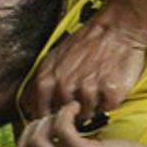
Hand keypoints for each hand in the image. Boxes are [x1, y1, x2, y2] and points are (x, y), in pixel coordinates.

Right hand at [16, 102, 146, 146]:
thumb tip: (36, 141)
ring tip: (62, 114)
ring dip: (47, 120)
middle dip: (33, 128)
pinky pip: (61, 130)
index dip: (21, 143)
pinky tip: (75, 108)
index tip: (35, 129)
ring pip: (37, 142)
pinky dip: (64, 113)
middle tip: (50, 118)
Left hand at [23, 8, 146, 120]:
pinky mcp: (111, 92)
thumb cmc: (86, 41)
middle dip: (71, 113)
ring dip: (91, 107)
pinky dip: (109, 101)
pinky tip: (109, 85)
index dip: (46, 119)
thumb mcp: (55, 56)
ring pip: (86, 115)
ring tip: (97, 86)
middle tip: (81, 98)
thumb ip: (42, 82)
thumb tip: (28, 106)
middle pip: (63, 118)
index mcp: (48, 78)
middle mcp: (65, 86)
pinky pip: (107, 109)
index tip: (54, 118)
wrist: (118, 27)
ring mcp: (88, 89)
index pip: (39, 113)